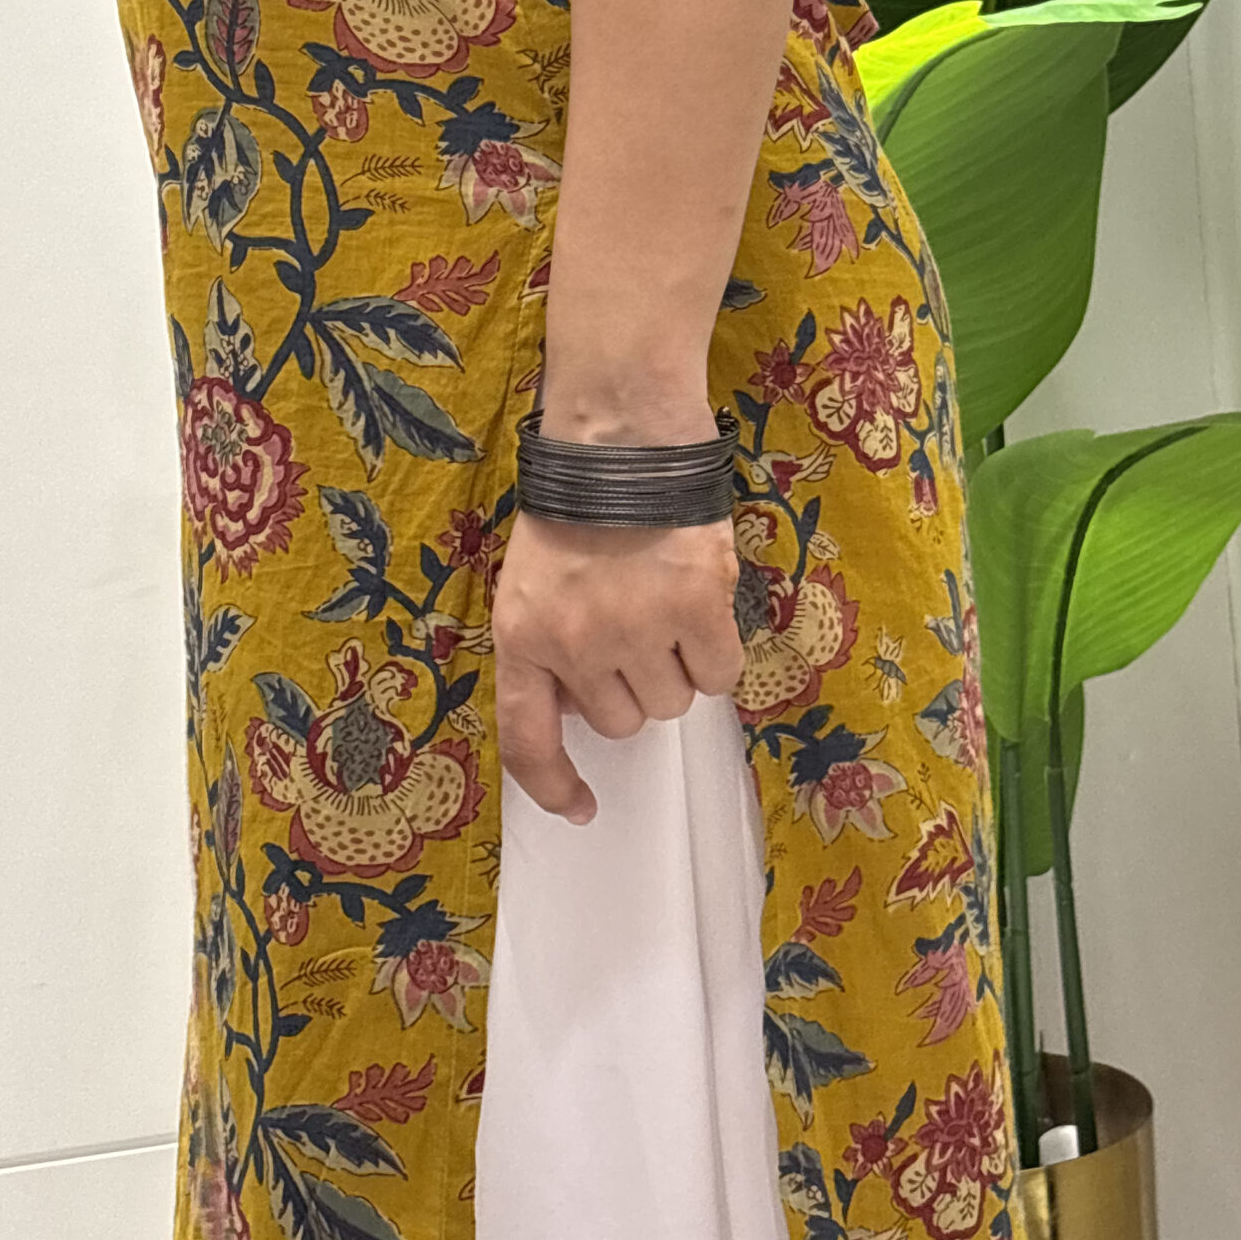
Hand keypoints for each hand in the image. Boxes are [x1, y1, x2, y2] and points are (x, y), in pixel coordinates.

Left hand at [489, 509, 745, 825]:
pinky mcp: (696, 607)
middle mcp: (575, 643)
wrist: (621, 431)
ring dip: (677, 666)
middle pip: (622, 719)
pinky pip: (719, 674)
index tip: (580, 808)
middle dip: (632, 684)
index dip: (554, 784)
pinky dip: (717, 653)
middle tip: (636, 627)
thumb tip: (587, 700)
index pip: (528, 738)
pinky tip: (702, 604)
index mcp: (521, 635)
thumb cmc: (579, 498)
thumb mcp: (531, 578)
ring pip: (672, 701)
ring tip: (667, 602)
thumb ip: (551, 642)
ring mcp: (637, 628)